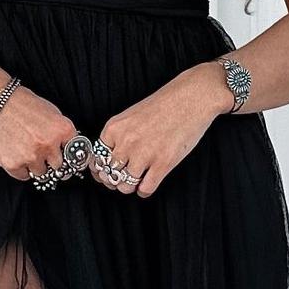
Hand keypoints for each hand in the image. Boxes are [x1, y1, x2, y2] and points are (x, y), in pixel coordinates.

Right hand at [0, 84, 78, 182]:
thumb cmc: (22, 104)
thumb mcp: (51, 112)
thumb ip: (61, 132)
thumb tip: (67, 148)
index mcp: (62, 130)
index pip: (74, 154)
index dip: (66, 154)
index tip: (63, 156)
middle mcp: (49, 145)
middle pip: (58, 166)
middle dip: (51, 160)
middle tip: (41, 151)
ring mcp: (31, 156)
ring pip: (41, 173)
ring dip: (35, 165)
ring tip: (25, 149)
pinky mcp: (13, 164)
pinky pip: (23, 176)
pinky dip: (21, 168)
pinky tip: (16, 153)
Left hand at [92, 62, 232, 197]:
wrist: (191, 97)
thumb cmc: (165, 104)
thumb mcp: (132, 115)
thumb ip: (119, 136)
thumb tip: (110, 161)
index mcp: (115, 128)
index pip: (98, 159)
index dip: (102, 169)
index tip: (106, 173)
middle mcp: (127, 142)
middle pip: (110, 175)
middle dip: (115, 180)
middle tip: (123, 178)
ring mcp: (144, 154)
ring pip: (125, 186)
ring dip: (130, 187)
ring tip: (137, 180)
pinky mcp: (163, 163)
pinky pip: (145, 189)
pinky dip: (144, 191)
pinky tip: (148, 183)